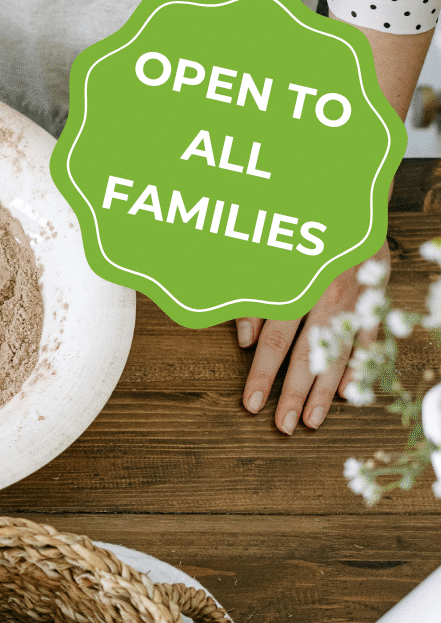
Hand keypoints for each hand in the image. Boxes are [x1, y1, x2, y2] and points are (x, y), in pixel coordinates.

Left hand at [236, 243, 388, 433]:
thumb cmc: (294, 232)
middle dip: (294, 393)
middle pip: (308, 354)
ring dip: (325, 390)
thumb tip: (246, 341)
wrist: (344, 196)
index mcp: (296, 284)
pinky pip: (369, 336)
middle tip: (283, 426)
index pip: (275, 341)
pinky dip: (359, 365)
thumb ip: (253, 299)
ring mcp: (357, 297)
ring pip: (340, 352)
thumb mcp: (263, 258)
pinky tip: (347, 393)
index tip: (250, 404)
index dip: (261, 375)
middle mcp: (328, 294)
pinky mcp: (377, 294)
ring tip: (311, 421)